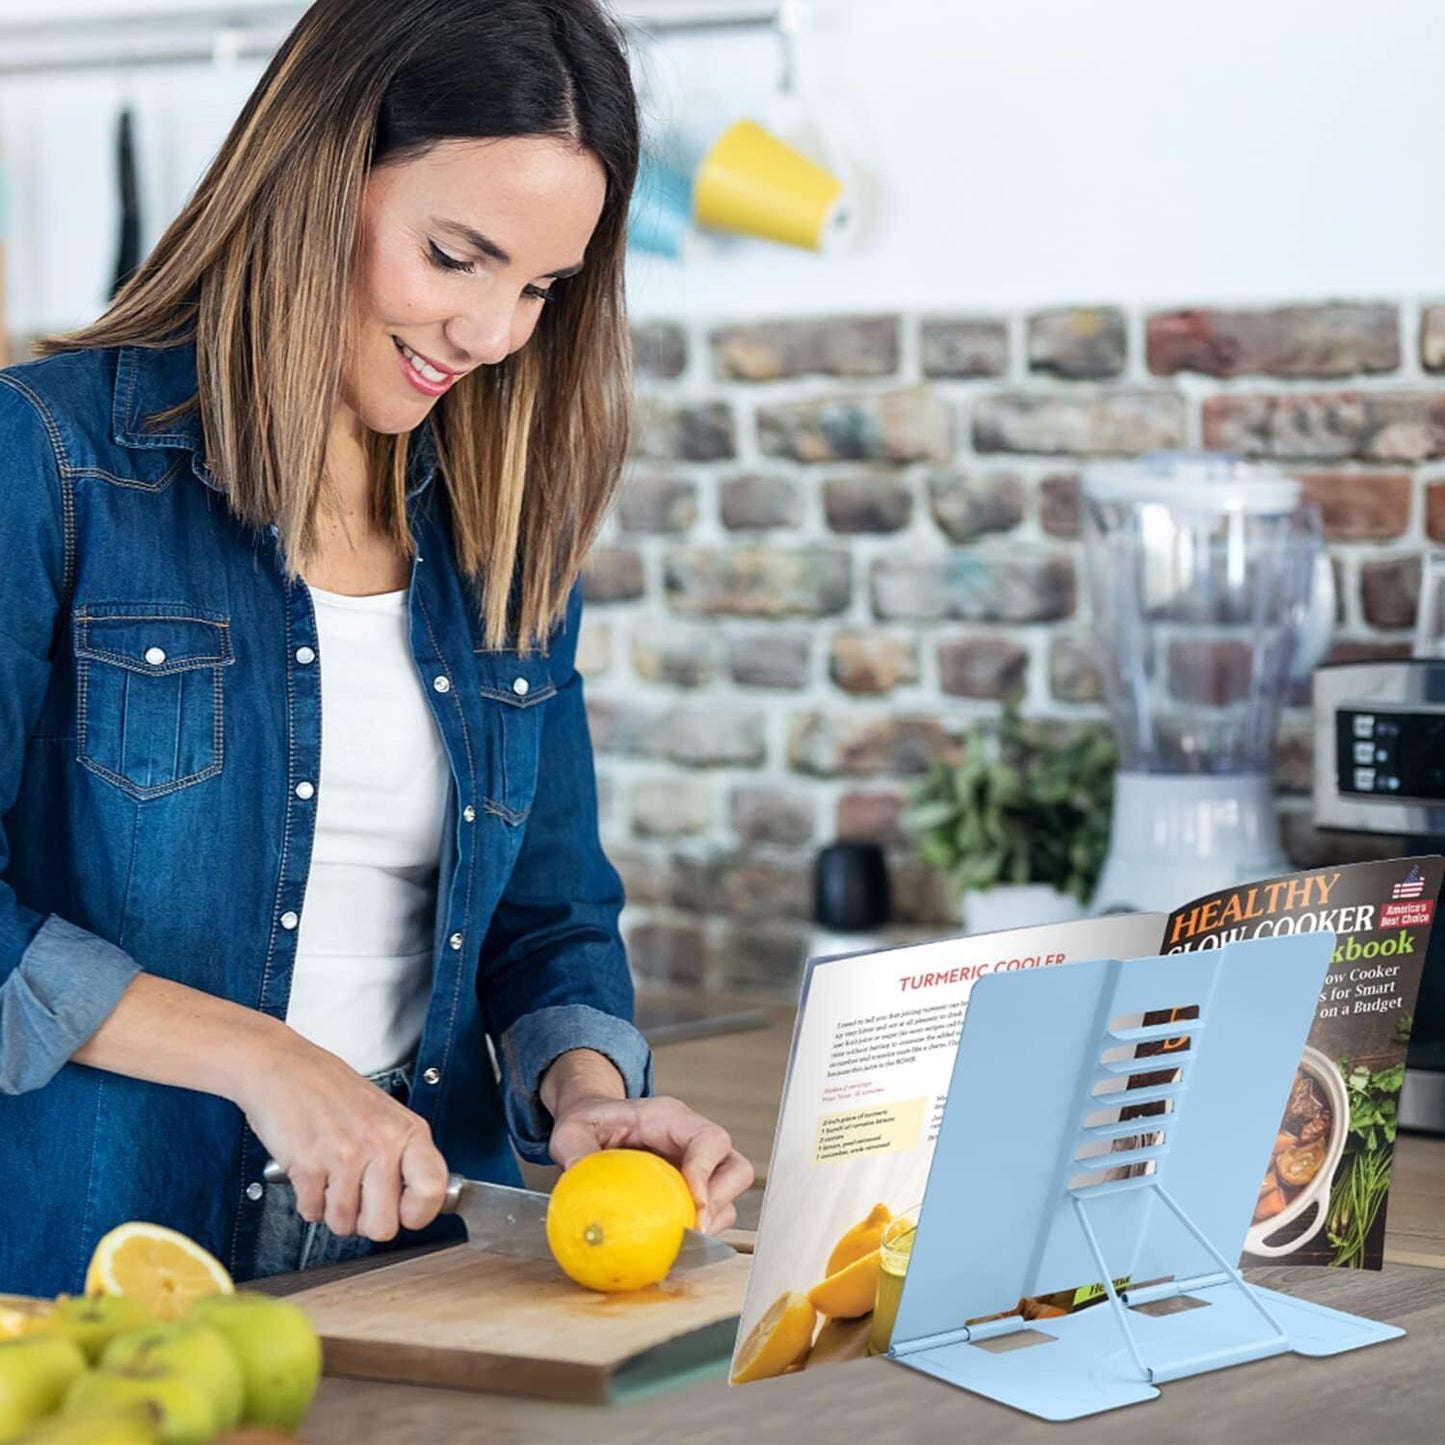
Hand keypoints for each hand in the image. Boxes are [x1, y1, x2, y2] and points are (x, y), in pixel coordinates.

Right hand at [236, 1029, 449, 1242]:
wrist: (283, 1068)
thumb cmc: (332, 1093)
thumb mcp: (386, 1116)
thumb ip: (403, 1158)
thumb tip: (414, 1207)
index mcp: (409, 1131)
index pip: (433, 1191)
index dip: (417, 1214)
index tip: (403, 1211)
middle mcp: (382, 1143)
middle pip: (384, 1227)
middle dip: (364, 1221)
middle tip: (355, 1195)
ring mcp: (345, 1155)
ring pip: (344, 1224)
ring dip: (332, 1209)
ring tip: (329, 1174)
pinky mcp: (309, 1166)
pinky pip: (312, 1213)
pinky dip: (308, 1201)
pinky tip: (310, 1170)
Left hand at [542, 1051, 753, 1233]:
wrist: (594, 1126)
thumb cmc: (588, 1123)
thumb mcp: (572, 1131)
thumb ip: (574, 1150)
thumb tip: (577, 1181)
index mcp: (671, 1119)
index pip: (710, 1139)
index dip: (707, 1171)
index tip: (694, 1204)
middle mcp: (692, 1142)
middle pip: (734, 1169)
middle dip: (719, 1203)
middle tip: (691, 1231)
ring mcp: (697, 1169)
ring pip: (729, 1197)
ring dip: (712, 1224)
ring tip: (682, 1245)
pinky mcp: (691, 1194)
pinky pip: (710, 1217)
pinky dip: (698, 1236)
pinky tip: (671, 1250)